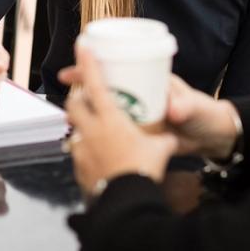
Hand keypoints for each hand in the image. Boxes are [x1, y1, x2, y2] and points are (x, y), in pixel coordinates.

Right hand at [59, 68, 239, 160]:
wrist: (214, 138)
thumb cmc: (205, 115)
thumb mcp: (195, 108)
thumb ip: (186, 107)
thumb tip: (174, 111)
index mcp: (151, 80)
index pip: (119, 67)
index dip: (96, 65)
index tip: (77, 65)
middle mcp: (141, 93)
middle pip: (106, 85)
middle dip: (83, 84)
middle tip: (64, 86)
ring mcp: (138, 112)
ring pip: (106, 108)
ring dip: (88, 109)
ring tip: (69, 115)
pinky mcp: (139, 131)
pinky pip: (115, 129)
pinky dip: (102, 130)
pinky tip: (88, 137)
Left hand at [64, 46, 176, 195]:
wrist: (126, 202)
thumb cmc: (143, 170)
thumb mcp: (161, 150)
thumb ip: (165, 139)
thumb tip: (176, 136)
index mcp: (109, 119)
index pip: (94, 84)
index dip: (87, 63)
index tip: (82, 48)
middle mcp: (91, 130)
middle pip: (73, 104)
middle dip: (77, 96)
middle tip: (87, 94)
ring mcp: (81, 150)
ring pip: (73, 129)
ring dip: (81, 124)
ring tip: (93, 127)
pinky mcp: (79, 168)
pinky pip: (78, 153)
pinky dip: (85, 149)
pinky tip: (97, 154)